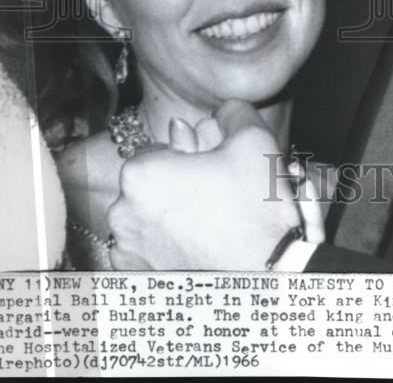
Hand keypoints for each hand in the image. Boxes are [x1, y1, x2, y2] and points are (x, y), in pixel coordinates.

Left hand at [106, 100, 299, 269]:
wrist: (270, 276)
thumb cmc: (257, 209)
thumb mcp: (254, 142)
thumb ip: (234, 113)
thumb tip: (225, 111)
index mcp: (141, 173)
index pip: (158, 149)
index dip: (189, 155)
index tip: (212, 169)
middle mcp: (122, 213)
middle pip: (150, 184)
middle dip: (178, 184)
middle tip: (215, 195)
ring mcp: (128, 252)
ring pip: (148, 218)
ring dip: (170, 216)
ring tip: (211, 223)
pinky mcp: (138, 281)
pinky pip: (147, 251)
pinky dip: (167, 247)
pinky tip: (200, 248)